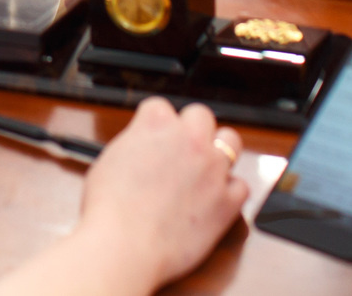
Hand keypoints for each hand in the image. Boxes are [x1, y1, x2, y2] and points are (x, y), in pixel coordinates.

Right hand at [72, 99, 246, 289]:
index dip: (156, 125)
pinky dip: (230, 191)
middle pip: (201, 115)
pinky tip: (215, 200)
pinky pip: (241, 186)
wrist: (125, 245)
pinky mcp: (227, 200)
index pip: (161, 107)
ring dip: (219, 152)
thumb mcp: (110, 161)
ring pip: (231, 141)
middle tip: (181, 152)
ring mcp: (212, 168)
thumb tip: (140, 150)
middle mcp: (189, 139)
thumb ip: (132, 146)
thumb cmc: (109, 210)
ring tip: (205, 169)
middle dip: (193, 131)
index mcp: (156, 124)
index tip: (154, 138)